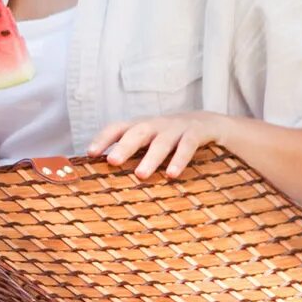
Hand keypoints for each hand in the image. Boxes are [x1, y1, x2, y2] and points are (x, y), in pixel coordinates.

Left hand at [96, 111, 232, 178]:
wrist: (211, 123)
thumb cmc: (171, 140)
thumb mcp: (150, 142)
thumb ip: (132, 154)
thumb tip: (102, 178)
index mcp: (141, 126)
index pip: (118, 128)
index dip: (103, 138)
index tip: (90, 153)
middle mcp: (156, 124)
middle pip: (138, 132)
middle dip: (124, 146)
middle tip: (112, 161)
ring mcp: (177, 127)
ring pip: (162, 141)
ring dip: (150, 158)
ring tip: (140, 175)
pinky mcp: (197, 133)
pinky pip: (187, 145)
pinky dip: (179, 159)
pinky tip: (171, 174)